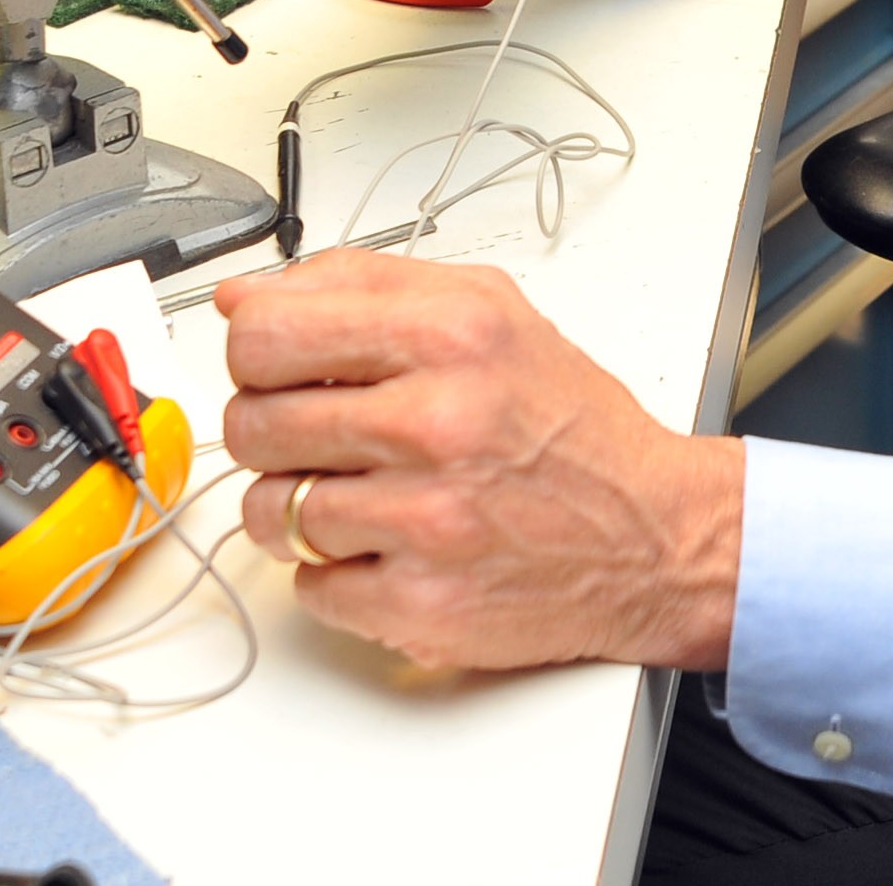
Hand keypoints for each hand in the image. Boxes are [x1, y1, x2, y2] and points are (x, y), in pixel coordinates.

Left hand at [221, 250, 740, 672]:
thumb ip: (359, 285)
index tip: (277, 366)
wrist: (652, 534)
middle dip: (273, 432)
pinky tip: (391, 547)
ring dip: (299, 508)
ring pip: (269, 512)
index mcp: (449, 333)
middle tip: (323, 435)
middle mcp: (437, 422)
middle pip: (252, 425)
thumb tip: (240, 300)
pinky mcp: (419, 606)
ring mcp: (425, 521)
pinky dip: (337, 572)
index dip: (254, 351)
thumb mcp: (485, 309)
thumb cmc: (567, 423)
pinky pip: (309, 586)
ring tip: (360, 494)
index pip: (265, 333)